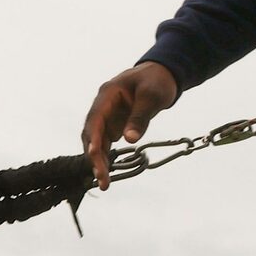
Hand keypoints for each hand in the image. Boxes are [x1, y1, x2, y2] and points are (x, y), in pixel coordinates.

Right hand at [82, 61, 181, 189]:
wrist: (162, 74)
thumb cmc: (156, 81)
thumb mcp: (151, 96)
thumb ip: (140, 117)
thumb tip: (129, 139)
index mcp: (107, 95)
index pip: (95, 119)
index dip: (93, 138)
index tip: (94, 156)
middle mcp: (102, 107)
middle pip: (92, 134)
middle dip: (94, 157)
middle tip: (102, 178)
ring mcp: (107, 117)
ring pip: (97, 141)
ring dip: (99, 161)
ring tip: (104, 181)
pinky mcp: (114, 125)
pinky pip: (106, 143)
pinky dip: (106, 157)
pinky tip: (107, 172)